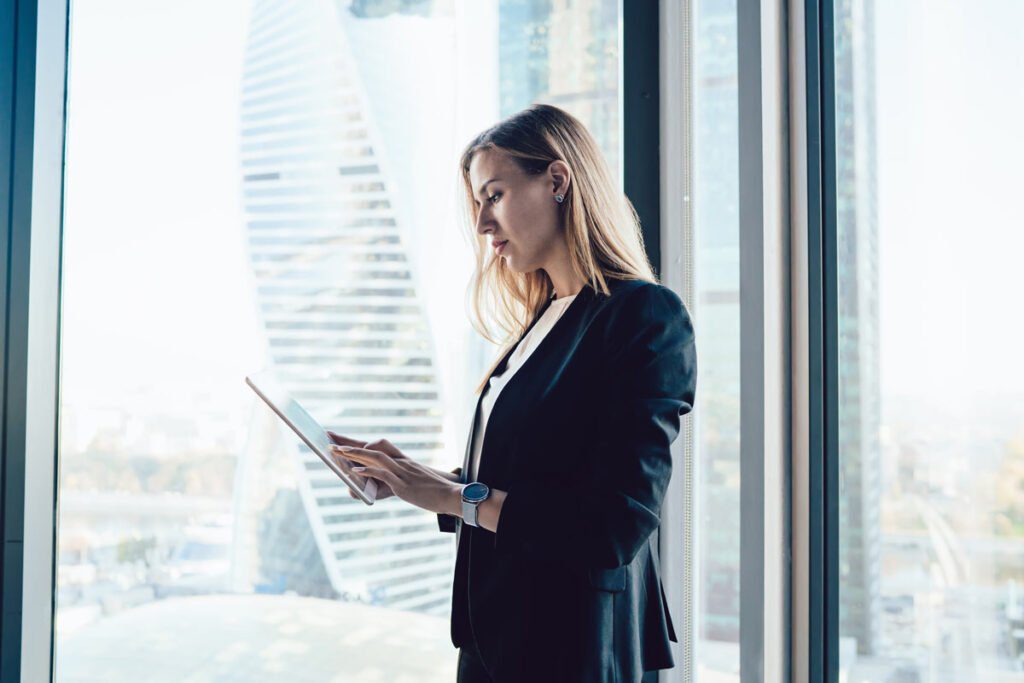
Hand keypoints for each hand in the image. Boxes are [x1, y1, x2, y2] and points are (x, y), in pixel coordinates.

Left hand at [327, 436, 461, 515]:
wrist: (452, 496)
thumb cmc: (432, 492)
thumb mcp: (409, 485)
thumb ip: (388, 485)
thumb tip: (365, 489)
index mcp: (402, 460)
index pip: (375, 446)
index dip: (356, 441)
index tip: (339, 438)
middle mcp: (400, 461)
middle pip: (371, 446)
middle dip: (350, 442)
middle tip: (330, 439)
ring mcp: (402, 471)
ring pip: (375, 456)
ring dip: (355, 453)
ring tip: (337, 452)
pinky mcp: (404, 484)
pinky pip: (383, 474)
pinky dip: (368, 471)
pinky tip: (355, 471)